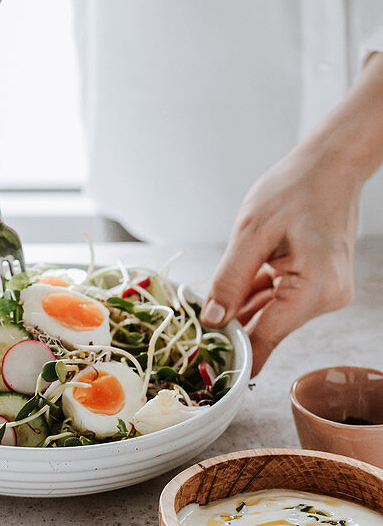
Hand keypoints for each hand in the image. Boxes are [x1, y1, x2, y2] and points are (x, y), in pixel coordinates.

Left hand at [200, 146, 359, 375]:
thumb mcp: (251, 233)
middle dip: (233, 328)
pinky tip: (234, 290)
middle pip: (269, 329)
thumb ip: (230, 281)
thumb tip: (212, 321)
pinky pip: (282, 300)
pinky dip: (258, 296)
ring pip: (273, 315)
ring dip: (243, 310)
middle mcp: (328, 298)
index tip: (201, 361)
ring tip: (209, 303)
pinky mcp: (321, 284)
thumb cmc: (295, 189)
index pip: (266, 339)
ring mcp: (327, 292)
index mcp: (315, 289)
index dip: (232, 351)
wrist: (332, 164)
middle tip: (193, 330)